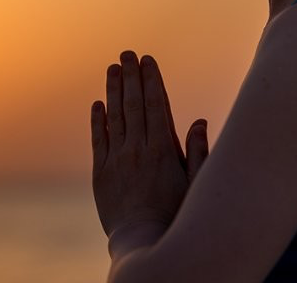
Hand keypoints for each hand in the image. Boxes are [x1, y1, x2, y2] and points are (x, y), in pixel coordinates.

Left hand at [91, 51, 208, 239]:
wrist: (143, 242)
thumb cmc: (176, 215)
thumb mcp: (195, 183)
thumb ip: (197, 151)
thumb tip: (198, 121)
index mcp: (163, 149)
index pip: (157, 105)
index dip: (152, 80)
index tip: (148, 61)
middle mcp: (137, 149)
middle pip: (134, 105)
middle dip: (132, 77)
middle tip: (127, 54)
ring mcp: (116, 159)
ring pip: (114, 117)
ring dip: (113, 91)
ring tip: (112, 69)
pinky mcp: (100, 172)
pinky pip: (98, 140)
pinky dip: (98, 120)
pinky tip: (97, 104)